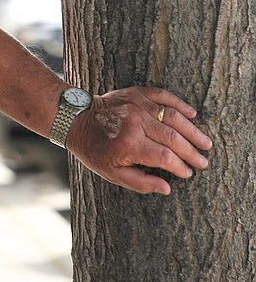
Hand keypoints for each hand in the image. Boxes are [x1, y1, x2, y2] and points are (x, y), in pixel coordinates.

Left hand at [67, 86, 211, 194]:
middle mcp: (135, 123)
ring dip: (192, 131)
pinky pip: (164, 96)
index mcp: (129, 144)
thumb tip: (167, 188)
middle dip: (192, 152)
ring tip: (205, 143)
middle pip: (174, 138)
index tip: (188, 173)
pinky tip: (193, 115)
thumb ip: (140, 183)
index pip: (165, 157)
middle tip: (203, 161)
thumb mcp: (111, 173)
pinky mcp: (136, 93)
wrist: (75, 120)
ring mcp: (136, 105)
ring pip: (173, 117)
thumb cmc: (94, 150)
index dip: (180, 167)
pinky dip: (180, 104)